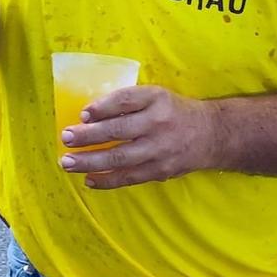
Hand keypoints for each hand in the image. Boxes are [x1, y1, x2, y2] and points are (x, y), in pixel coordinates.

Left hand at [59, 85, 221, 187]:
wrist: (211, 135)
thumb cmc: (173, 111)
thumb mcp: (155, 96)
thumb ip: (127, 101)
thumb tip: (90, 115)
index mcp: (156, 99)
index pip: (126, 100)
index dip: (102, 107)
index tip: (82, 114)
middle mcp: (158, 124)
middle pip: (119, 131)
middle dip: (89, 136)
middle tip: (65, 138)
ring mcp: (160, 150)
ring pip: (121, 158)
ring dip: (91, 162)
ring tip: (68, 163)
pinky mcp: (161, 171)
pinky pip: (130, 177)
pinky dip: (108, 180)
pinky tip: (89, 179)